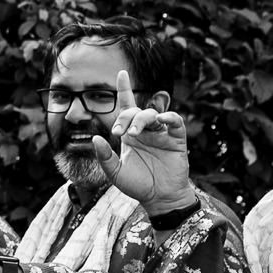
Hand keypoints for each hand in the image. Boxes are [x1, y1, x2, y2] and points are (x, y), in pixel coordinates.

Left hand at [90, 70, 195, 216]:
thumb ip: (104, 157)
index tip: (121, 73)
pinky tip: (161, 121)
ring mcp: (162, 133)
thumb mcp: (115, 173)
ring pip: (153, 114)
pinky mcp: (177, 139)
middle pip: (136, 111)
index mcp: (130, 135)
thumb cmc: (138, 185)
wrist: (159, 198)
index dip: (125, 89)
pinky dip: (169, 117)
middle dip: (126, 117)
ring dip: (142, 119)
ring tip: (134, 134)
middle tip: (120, 132)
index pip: (127, 107)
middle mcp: (146, 131)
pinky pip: (175, 121)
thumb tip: (95, 138)